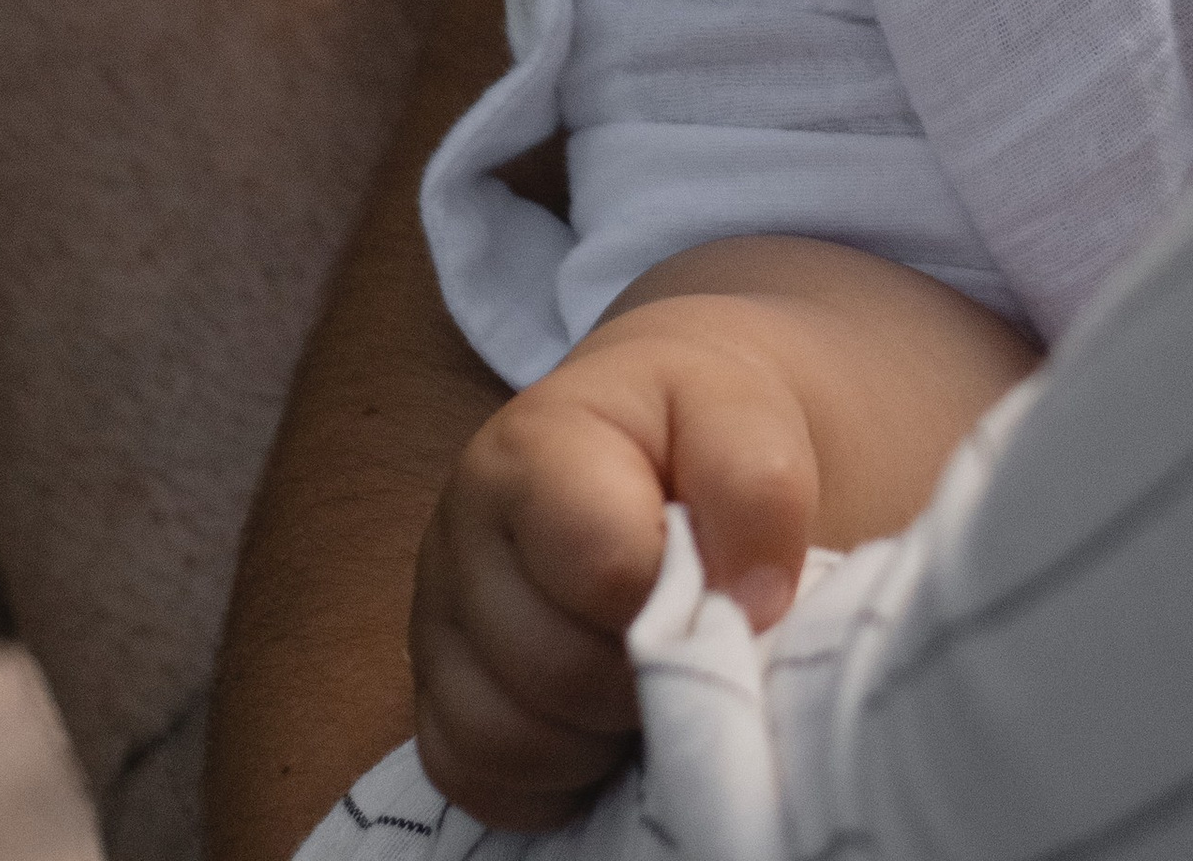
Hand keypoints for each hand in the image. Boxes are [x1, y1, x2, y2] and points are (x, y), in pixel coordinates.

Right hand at [410, 296, 820, 826]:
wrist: (664, 435)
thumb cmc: (700, 433)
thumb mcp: (750, 415)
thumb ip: (759, 487)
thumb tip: (749, 604)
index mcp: (532, 451)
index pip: (604, 570)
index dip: (681, 599)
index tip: (723, 583)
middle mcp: (460, 533)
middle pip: (556, 670)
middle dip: (646, 672)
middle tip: (686, 634)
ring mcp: (436, 621)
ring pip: (509, 739)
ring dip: (601, 732)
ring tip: (647, 672)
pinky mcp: (433, 697)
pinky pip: (476, 777)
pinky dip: (551, 776)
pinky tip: (600, 720)